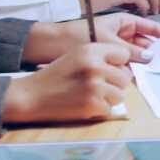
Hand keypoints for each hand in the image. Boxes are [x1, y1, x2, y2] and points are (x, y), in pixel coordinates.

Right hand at [0, 41, 141, 124]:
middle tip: (97, 86)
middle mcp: (95, 66)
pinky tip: (84, 104)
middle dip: (114, 83)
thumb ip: (101, 56)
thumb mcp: (77, 55)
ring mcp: (95, 86)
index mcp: (91, 50)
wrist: (33, 95)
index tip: (107, 69)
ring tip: (90, 95)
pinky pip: (109, 109)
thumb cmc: (56, 75)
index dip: (117, 63)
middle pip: (125, 76)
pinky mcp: (93, 104)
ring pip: (120, 94)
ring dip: (108, 98)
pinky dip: (99, 110)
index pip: (123, 54)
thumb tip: (126, 67)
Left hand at [23, 13, 159, 64]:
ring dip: (144, 59)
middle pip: (143, 40)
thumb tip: (150, 57)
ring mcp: (115, 45)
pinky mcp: (109, 58)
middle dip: (154, 48)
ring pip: (135, 53)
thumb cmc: (79, 35)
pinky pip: (126, 62)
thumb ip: (130, 50)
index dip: (159, 32)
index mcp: (121, 21)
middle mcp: (120, 32)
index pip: (146, 25)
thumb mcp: (107, 42)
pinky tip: (141, 73)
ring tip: (157, 67)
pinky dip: (133, 66)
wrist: (54, 45)